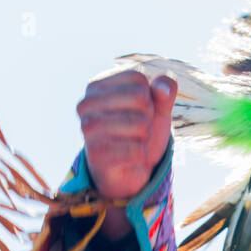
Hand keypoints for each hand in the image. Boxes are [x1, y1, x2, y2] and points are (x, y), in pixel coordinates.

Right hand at [76, 69, 176, 232]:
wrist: (128, 171)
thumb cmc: (140, 133)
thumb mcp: (157, 108)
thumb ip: (164, 91)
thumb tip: (163, 88)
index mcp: (97, 86)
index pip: (138, 78)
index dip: (149, 98)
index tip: (138, 112)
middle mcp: (87, 104)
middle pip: (141, 98)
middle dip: (148, 119)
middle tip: (137, 132)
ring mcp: (88, 129)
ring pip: (140, 124)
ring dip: (145, 138)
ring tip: (133, 144)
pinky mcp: (96, 154)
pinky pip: (137, 150)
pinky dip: (142, 156)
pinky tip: (130, 160)